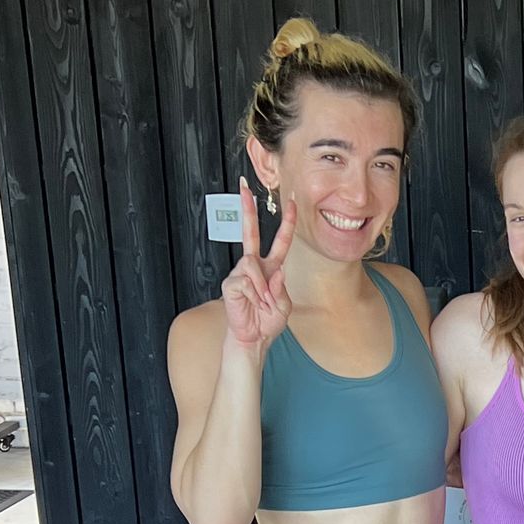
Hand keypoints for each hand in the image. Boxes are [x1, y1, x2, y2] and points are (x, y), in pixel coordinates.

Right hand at [221, 185, 296, 351]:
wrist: (253, 338)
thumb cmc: (267, 321)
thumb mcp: (284, 305)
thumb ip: (281, 287)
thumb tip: (274, 272)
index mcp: (271, 267)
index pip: (280, 240)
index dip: (286, 222)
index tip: (292, 201)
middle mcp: (254, 266)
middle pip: (250, 232)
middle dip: (247, 209)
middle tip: (244, 185)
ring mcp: (240, 273)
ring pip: (253, 264)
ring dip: (263, 288)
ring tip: (264, 303)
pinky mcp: (231, 283)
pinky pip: (246, 280)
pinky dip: (255, 294)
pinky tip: (253, 304)